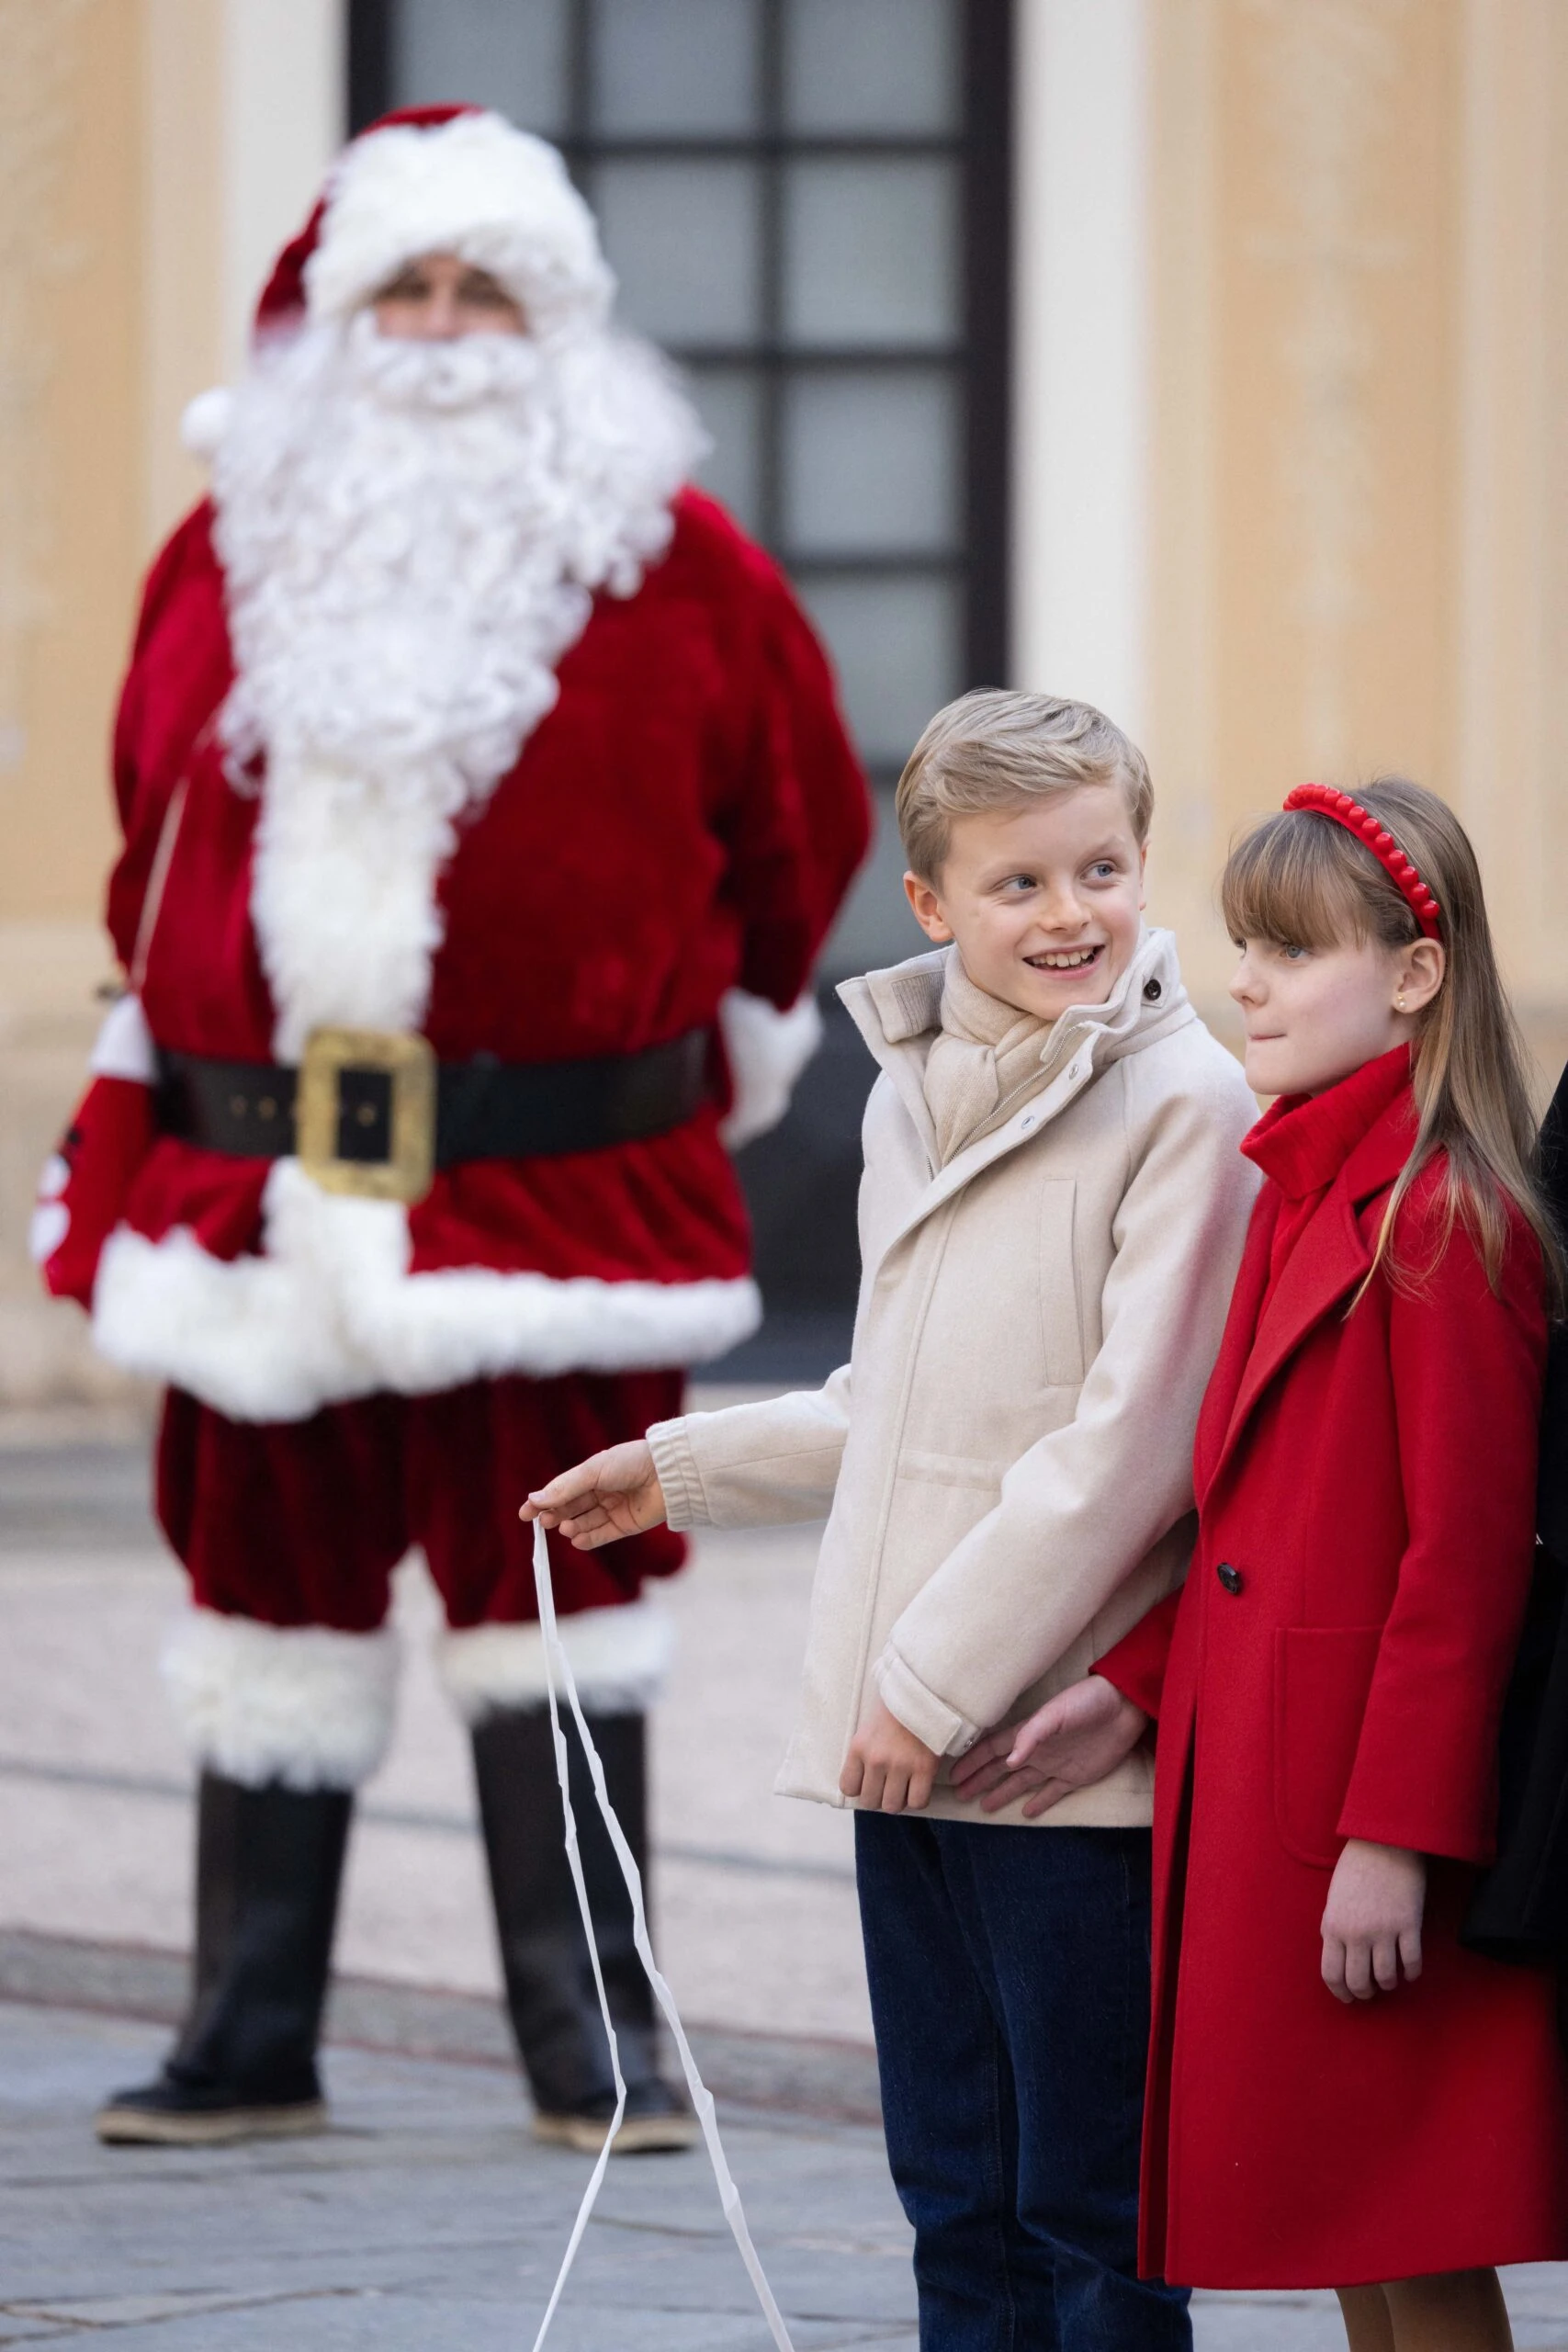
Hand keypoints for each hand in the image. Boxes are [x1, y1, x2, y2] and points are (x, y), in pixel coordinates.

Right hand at [521, 1441, 665, 1549]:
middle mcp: (602, 1491)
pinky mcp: (625, 1525)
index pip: (561, 1490)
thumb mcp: (593, 1471)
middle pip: (571, 1508)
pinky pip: (601, 1535)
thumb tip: (535, 1498)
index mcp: (593, 1473)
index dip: (543, 1501)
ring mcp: (613, 1509)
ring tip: (565, 1527)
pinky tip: (576, 1539)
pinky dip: (587, 1539)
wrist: (668, 1474)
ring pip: (584, 1522)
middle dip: (556, 1515)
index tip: (525, 1513)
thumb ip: (565, 1488)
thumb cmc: (631, 1463)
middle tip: (545, 1521)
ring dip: (571, 1527)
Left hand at [839, 1697, 939, 1813]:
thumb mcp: (869, 1726)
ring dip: (899, 1800)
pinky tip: (920, 1786)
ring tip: (905, 1787)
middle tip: (889, 1786)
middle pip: (870, 1801)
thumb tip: (864, 1779)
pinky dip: (919, 1799)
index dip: (859, 1789)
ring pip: (892, 1806)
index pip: (848, 1787)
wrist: (924, 1693)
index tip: (869, 1782)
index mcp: (859, 1747)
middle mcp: (876, 1759)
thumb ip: (864, 1751)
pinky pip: (917, 1802)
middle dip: (879, 1797)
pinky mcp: (924, 1769)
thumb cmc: (896, 1708)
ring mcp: (900, 1765)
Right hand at [949, 1675, 1147, 1817]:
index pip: (992, 1750)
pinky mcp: (1076, 1776)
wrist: (1124, 1709)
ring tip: (984, 1807)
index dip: (972, 1762)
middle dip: (980, 1780)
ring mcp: (1055, 1765)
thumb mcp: (1055, 1714)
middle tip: (959, 1795)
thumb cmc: (1087, 1703)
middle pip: (1001, 1769)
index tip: (953, 1775)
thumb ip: (1031, 1735)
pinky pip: (1052, 1793)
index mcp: (1029, 1733)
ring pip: (1021, 1783)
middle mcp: (1038, 1751)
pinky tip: (1026, 1813)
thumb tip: (1007, 1762)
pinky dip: (1039, 1803)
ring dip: (1002, 1793)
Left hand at [1320, 1839, 1424, 2002]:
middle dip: (1365, 1993)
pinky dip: (1411, 1973)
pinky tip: (1410, 1971)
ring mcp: (1383, 1931)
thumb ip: (1335, 1927)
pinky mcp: (1408, 1925)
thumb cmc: (1356, 1866)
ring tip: (1390, 1979)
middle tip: (1371, 1992)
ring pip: (1386, 1977)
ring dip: (1388, 1983)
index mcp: (1332, 1926)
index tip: (1349, 1998)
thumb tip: (1340, 1954)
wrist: (1384, 1842)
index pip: (1331, 1973)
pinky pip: (1411, 1963)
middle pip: (1359, 1981)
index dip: (1341, 1992)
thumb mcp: (1334, 1898)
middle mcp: (1356, 1933)